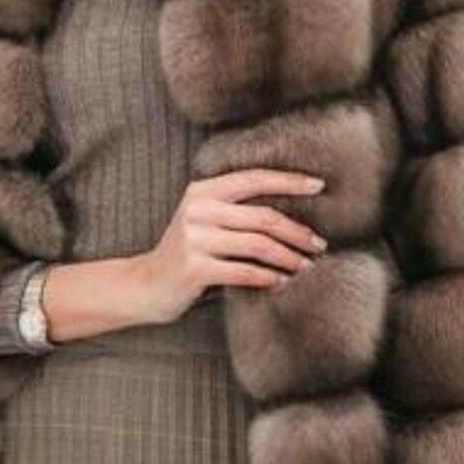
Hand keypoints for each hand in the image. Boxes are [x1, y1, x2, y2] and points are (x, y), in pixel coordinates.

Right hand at [138, 168, 327, 323]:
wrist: (144, 285)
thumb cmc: (186, 254)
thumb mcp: (204, 221)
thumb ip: (235, 211)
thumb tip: (292, 212)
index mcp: (203, 191)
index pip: (253, 179)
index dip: (289, 180)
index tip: (319, 185)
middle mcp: (198, 210)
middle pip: (263, 216)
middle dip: (297, 231)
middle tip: (319, 245)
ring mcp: (194, 239)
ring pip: (258, 245)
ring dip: (288, 257)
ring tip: (305, 266)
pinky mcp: (194, 268)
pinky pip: (244, 271)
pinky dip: (269, 277)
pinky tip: (282, 282)